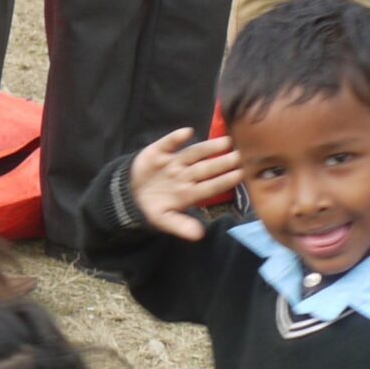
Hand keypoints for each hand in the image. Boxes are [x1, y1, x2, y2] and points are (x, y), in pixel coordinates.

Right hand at [127, 127, 243, 240]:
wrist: (129, 193)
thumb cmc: (153, 207)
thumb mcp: (163, 220)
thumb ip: (180, 226)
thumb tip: (199, 235)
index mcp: (189, 192)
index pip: (210, 187)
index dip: (224, 181)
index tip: (241, 175)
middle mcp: (185, 174)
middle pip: (207, 167)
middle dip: (223, 162)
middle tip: (241, 155)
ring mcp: (174, 162)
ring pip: (194, 153)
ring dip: (208, 147)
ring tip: (224, 141)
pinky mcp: (159, 151)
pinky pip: (168, 143)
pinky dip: (176, 138)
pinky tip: (187, 132)